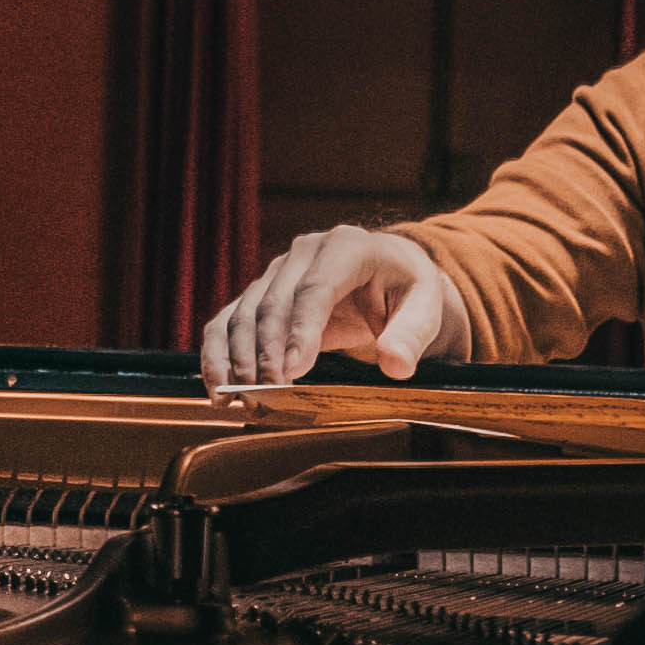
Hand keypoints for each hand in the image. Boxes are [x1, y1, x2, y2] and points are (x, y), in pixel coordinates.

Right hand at [199, 224, 457, 393]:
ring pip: (244, 312)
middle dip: (265, 351)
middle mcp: (305, 252)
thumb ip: (412, 335)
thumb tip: (395, 363)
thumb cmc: (409, 295)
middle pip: (273, 301)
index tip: (292, 370)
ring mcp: (278, 272)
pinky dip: (218, 354)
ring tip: (239, 397)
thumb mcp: (426, 310)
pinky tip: (218, 387)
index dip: (300, 329)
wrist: (392, 281)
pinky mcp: (261, 294)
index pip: (316, 287)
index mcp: (349, 247)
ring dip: (237, 358)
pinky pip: (228, 321)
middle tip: (265, 393)